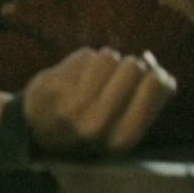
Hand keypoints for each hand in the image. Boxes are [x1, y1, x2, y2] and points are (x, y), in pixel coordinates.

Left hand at [21, 48, 176, 156]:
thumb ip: (147, 99)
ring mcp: (76, 105)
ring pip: (110, 56)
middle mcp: (100, 124)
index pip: (157, 85)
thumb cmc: (88, 124)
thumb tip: (156, 64)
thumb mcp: (122, 125)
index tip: (147, 76)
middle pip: (134, 66)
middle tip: (116, 79)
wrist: (36, 129)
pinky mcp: (57, 86)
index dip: (156, 74)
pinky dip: (85, 60)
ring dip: (106, 61)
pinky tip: (75, 76)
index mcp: (123, 138)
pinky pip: (87, 54)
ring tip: (94, 78)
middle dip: (129, 66)